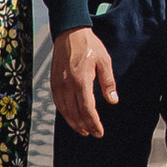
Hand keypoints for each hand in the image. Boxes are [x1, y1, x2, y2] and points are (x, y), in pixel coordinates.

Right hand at [52, 26, 117, 140]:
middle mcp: (67, 85)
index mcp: (81, 80)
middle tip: (93, 133)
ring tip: (83, 130)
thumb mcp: (104, 61)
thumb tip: (113, 100)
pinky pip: (58, 104)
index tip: (100, 131)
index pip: (87, 109)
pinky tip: (71, 117)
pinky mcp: (53, 83)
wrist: (69, 33)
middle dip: (85, 126)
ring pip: (65, 111)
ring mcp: (58, 85)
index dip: (94, 123)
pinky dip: (65, 114)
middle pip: (75, 113)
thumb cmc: (88, 45)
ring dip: (74, 123)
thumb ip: (108, 82)